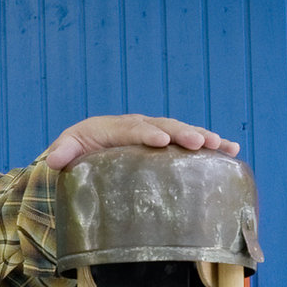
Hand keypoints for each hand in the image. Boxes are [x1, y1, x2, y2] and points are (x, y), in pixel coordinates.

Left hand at [42, 115, 240, 170]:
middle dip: (182, 133)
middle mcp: (138, 126)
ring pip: (180, 132)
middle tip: (199, 142)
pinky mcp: (165, 145)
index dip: (147, 133)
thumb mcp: (65, 151)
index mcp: (113, 128)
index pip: (133, 129)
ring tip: (222, 145)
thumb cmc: (76, 153)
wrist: (85, 150)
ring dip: (202, 137)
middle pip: (163, 126)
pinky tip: (231, 151)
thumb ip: (63, 153)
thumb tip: (54, 160)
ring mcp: (154, 134)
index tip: (162, 141)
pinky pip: (188, 144)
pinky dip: (210, 147)